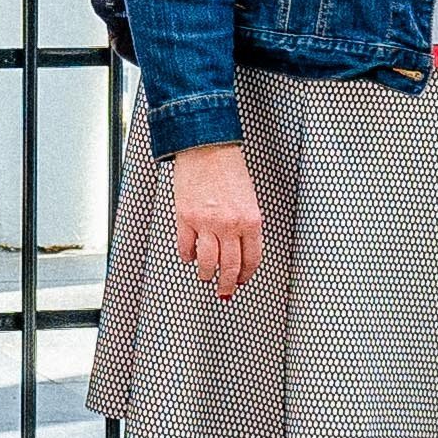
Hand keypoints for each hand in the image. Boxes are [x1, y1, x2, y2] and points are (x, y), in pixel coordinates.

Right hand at [171, 142, 262, 300]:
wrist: (206, 148)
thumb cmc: (228, 169)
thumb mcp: (248, 199)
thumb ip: (245, 225)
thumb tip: (239, 249)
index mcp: (250, 220)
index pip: (251, 259)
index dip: (246, 274)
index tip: (241, 280)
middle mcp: (229, 225)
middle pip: (229, 267)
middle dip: (227, 284)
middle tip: (224, 290)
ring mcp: (206, 223)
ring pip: (207, 263)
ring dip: (206, 275)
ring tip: (205, 276)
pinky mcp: (185, 218)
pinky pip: (186, 247)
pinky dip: (187, 256)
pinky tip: (189, 256)